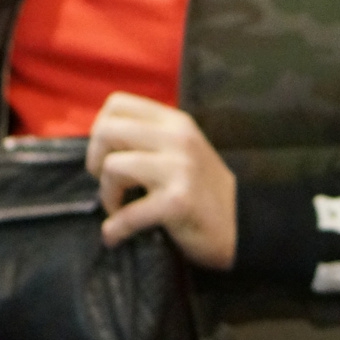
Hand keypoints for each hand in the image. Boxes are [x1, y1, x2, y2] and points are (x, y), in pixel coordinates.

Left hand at [86, 93, 235, 269]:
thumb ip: (150, 139)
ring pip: (112, 167)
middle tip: (110, 183)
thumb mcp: (182, 150)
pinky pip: (128, 213)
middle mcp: (178, 138)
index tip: (109, 155)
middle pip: (107, 131)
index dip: (101, 130)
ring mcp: (180, 168)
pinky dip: (115, 229)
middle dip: (96, 161)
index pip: (117, 104)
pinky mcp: (179, 201)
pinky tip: (116, 235)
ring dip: (108, 196)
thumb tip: (100, 143)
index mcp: (175, 122)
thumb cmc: (203, 190)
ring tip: (120, 208)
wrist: (243, 224)